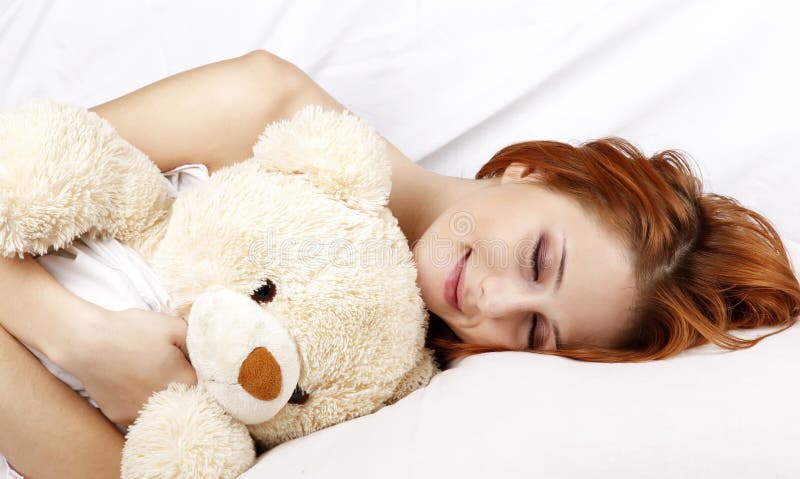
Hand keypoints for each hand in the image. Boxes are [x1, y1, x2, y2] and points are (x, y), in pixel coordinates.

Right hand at [61, 308, 197, 426]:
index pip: (208, 388)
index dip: (205, 377)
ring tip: (152, 377)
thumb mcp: (175, 326)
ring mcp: (141, 415)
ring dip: (165, 400)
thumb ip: (199, 343)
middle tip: (173, 369)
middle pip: (186, 403)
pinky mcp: (121, 418)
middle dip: (185, 389)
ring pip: (164, 412)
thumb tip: (209, 355)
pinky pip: (140, 415)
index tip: (196, 367)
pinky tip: (135, 385)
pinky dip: (142, 404)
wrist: (86, 342)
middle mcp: (166, 406)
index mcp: (185, 383)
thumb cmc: (132, 331)